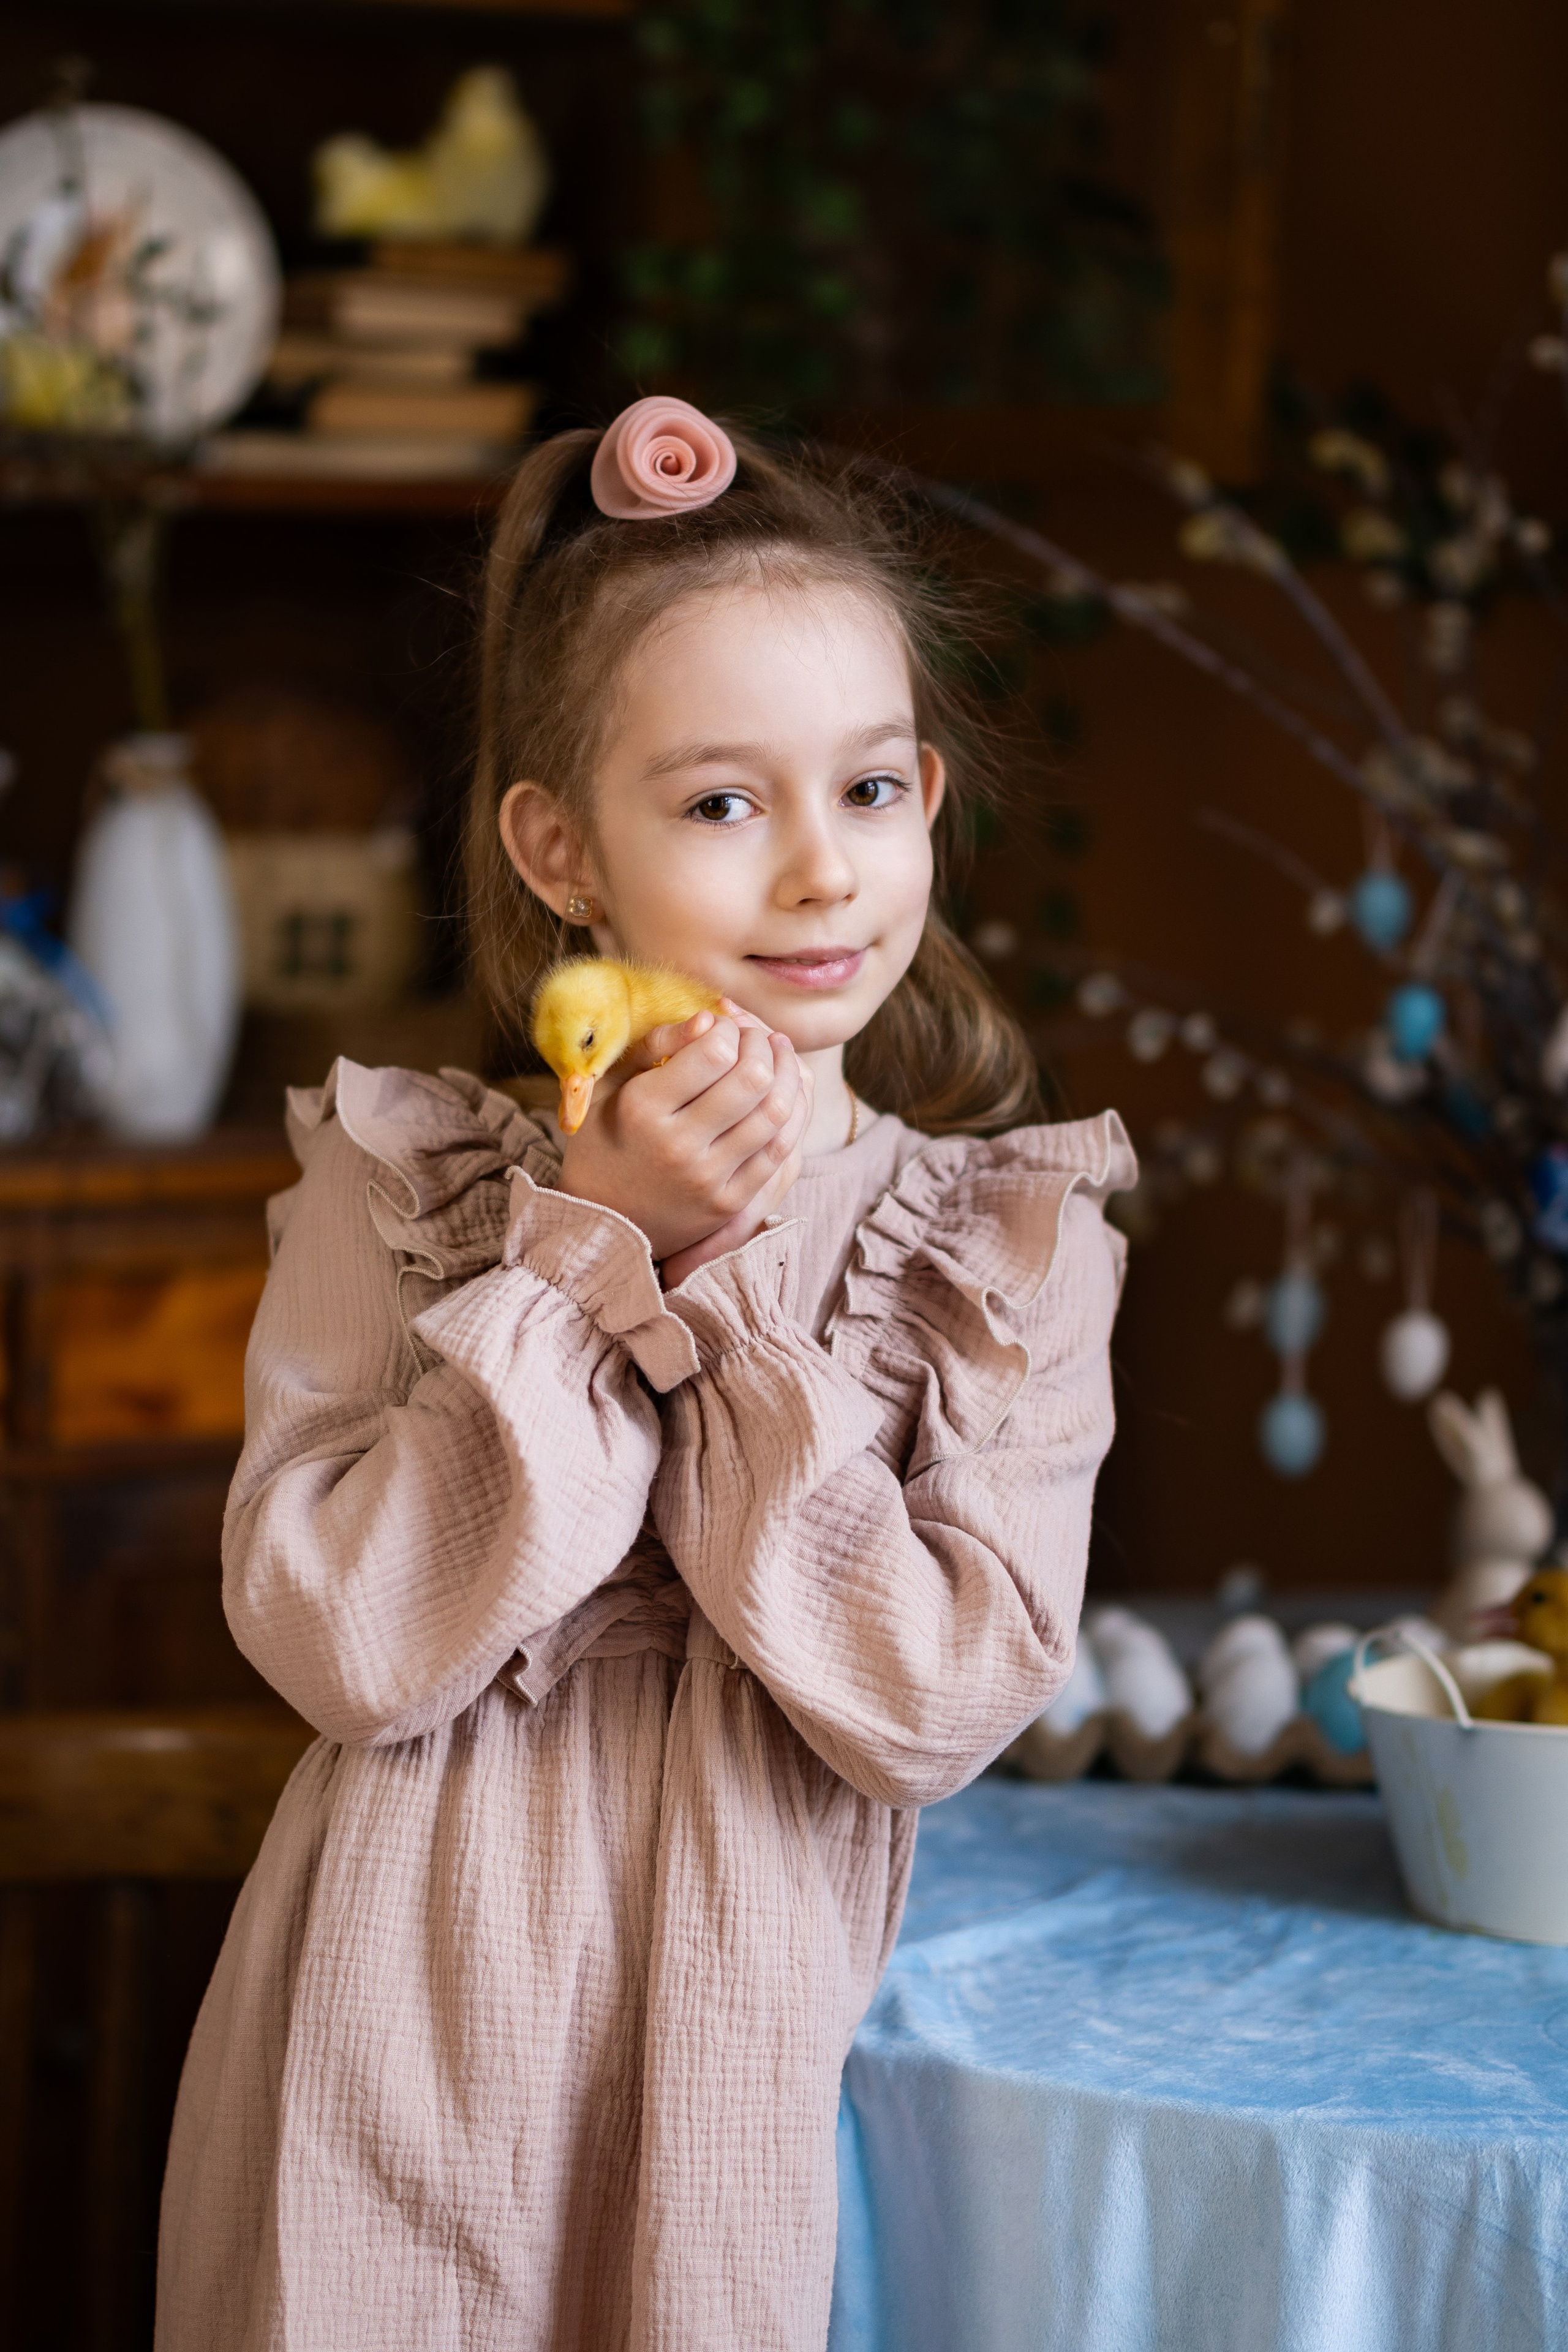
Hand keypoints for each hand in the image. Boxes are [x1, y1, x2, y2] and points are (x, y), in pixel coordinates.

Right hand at [555, 1007, 811, 1278]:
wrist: (601, 1224)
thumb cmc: (603, 1141)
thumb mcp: (611, 1085)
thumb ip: (656, 1044)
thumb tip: (709, 1018)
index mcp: (643, 1108)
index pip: (714, 1052)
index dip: (728, 1029)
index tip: (722, 1027)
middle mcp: (678, 1145)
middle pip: (752, 1078)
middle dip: (762, 1045)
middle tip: (757, 1038)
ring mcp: (708, 1178)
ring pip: (774, 1113)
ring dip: (786, 1074)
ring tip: (778, 1056)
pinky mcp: (729, 1203)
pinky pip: (778, 1151)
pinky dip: (790, 1115)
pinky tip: (784, 1095)